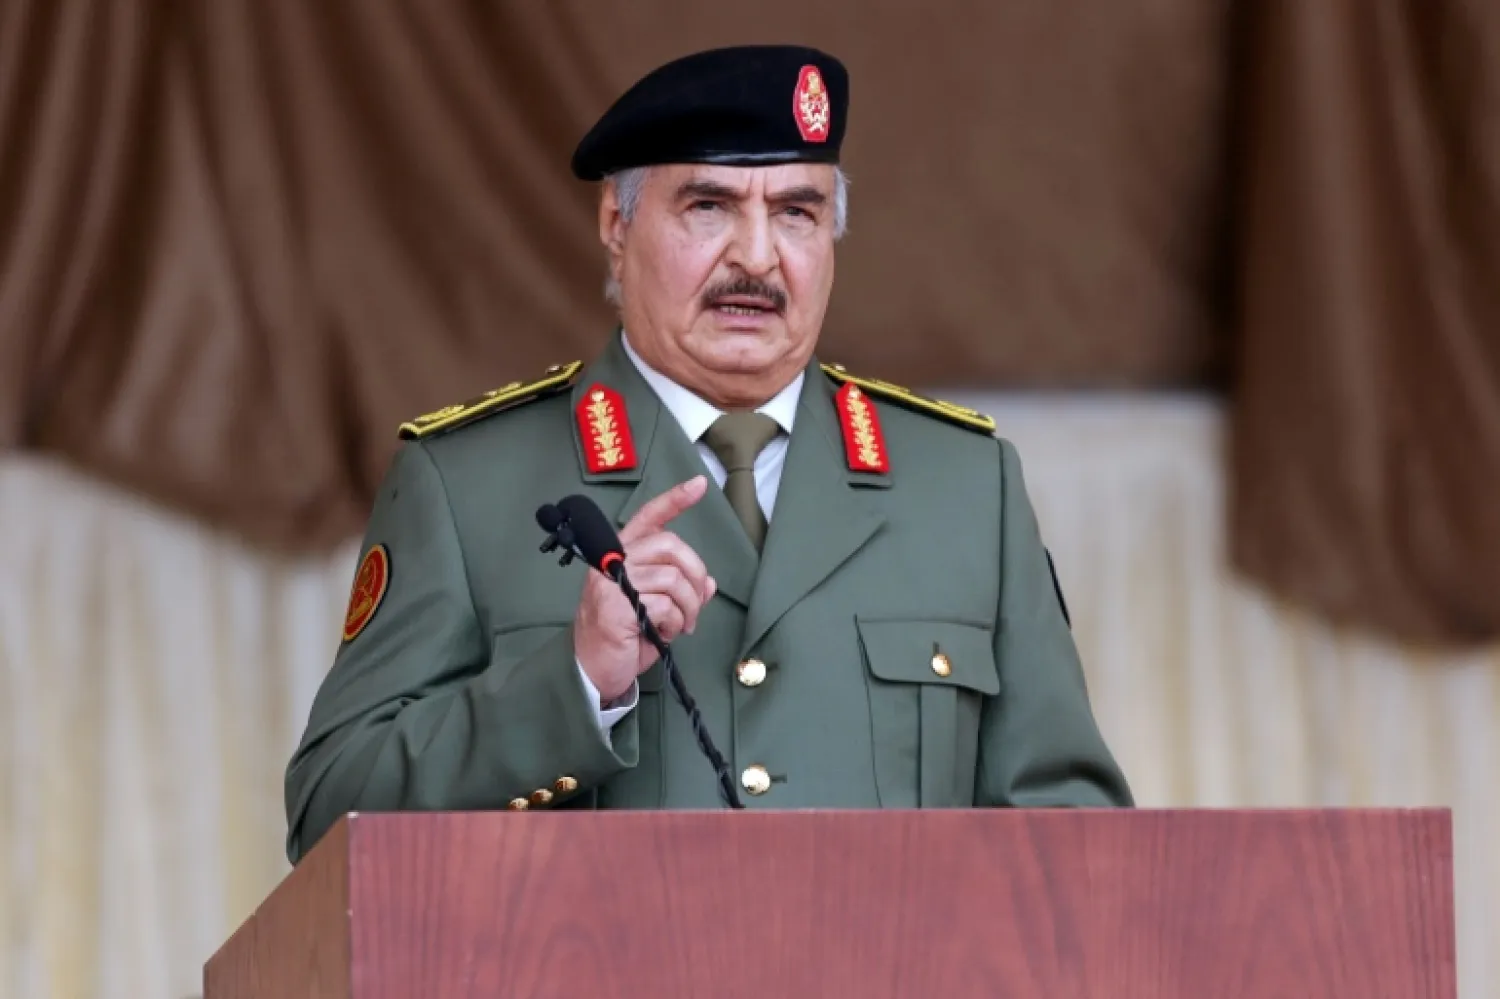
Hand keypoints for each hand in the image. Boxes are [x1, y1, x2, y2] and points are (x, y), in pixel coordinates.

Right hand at [574, 476, 716, 701]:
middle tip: (696, 604)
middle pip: (670, 545)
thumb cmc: (624, 637)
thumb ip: (679, 590)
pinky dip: (675, 623)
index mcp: (622, 554)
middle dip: (695, 574)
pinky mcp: (615, 605)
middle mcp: (613, 560)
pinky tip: (664, 634)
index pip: (648, 517)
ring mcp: (610, 581)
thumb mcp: (658, 609)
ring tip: (681, 625)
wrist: (594, 669)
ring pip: (673, 578)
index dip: (675, 500)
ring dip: (688, 607)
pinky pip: (665, 604)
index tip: (700, 484)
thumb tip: (707, 583)